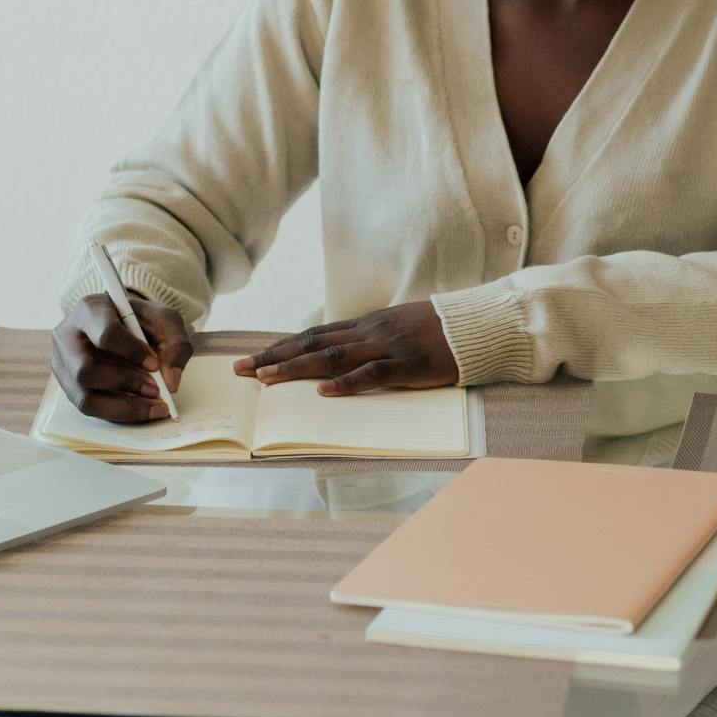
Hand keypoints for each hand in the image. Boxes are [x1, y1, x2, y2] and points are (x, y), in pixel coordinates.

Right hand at [51, 292, 191, 423]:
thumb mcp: (164, 321)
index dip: (132, 353)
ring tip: (151, 404)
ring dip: (122, 406)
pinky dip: (117, 413)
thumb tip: (172, 381)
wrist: (120, 324)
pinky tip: (139, 410)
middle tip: (155, 390)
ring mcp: (63, 363)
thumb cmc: (139, 322)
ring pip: (83, 396)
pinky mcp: (67, 385)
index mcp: (90, 310)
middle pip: (87, 369)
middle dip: (126, 384)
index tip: (154, 364)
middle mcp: (68, 336)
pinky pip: (88, 408)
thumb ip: (176, 345)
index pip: (105, 334)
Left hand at [236, 301, 457, 397]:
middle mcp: (369, 332)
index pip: (313, 334)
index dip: (281, 346)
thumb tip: (341, 358)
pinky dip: (347, 384)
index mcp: (366, 324)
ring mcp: (387, 346)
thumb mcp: (397, 329)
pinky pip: (373, 374)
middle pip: (312, 344)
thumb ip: (369, 340)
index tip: (253, 358)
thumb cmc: (439, 331)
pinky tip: (324, 392)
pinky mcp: (408, 364)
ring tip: (267, 379)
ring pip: (333, 357)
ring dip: (297, 368)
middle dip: (274, 357)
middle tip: (241, 370)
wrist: (476, 325)